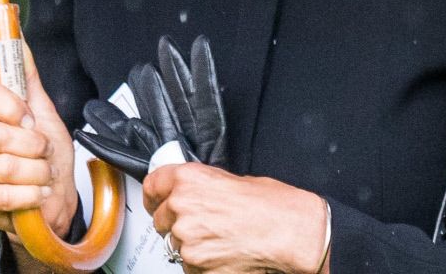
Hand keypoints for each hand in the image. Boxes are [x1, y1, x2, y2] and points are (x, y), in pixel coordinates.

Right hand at [0, 45, 76, 238]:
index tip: (31, 119)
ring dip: (38, 173)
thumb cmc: (45, 154)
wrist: (50, 198)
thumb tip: (21, 42)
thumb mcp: (44, 112)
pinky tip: (37, 193)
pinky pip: (4, 195)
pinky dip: (31, 195)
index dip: (13, 108)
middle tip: (44, 151)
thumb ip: (28, 79)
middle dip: (35, 146)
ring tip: (42, 175)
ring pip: (6, 167)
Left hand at [143, 162, 327, 272]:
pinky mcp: (194, 267)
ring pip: (174, 245)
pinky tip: (224, 252)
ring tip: (221, 238)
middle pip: (161, 218)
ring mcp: (186, 241)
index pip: (153, 184)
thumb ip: (207, 185)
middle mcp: (183, 208)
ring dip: (191, 243)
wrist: (293, 234)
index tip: (158, 200)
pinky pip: (188, 265)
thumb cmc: (276, 207)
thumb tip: (197, 192)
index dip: (156, 194)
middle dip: (177, 221)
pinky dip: (202, 262)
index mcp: (191, 180)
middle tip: (204, 222)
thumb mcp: (238, 181)